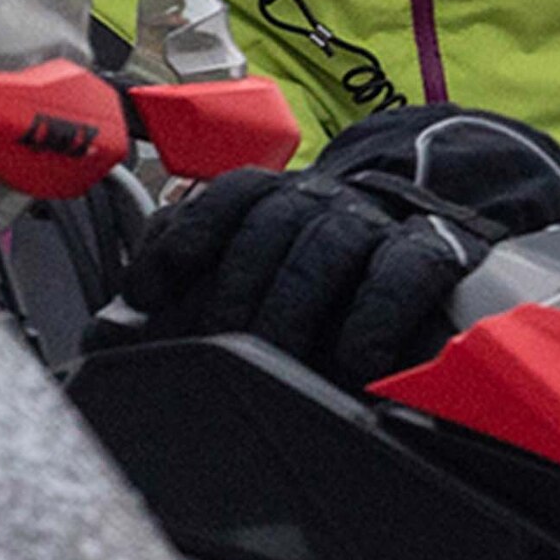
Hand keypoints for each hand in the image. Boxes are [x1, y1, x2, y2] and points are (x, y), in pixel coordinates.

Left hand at [118, 109, 559, 385]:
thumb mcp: (272, 264)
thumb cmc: (338, 270)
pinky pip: (401, 273)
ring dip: (294, 308)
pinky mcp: (438, 249)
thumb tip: (111, 329)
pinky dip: (375, 317)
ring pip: (326, 248)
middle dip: (235, 293)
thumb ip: (201, 283)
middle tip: (215, 353)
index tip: (145, 295)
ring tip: (275, 363)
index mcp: (283, 195)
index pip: (226, 197)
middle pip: (270, 229)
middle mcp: (327, 198)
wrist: (447, 230)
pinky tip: (357, 363)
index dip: (183, 239)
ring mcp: (382, 221)